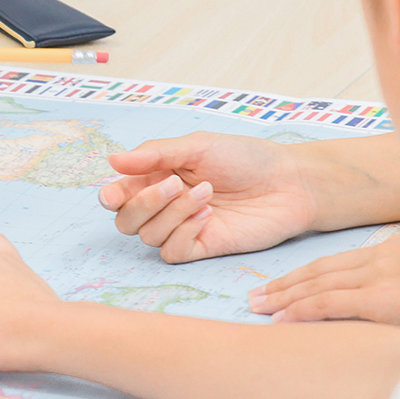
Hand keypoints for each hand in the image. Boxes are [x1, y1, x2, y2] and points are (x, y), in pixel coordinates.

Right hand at [98, 132, 320, 262]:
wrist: (288, 182)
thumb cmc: (247, 158)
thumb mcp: (198, 146)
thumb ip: (155, 153)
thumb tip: (112, 161)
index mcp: (159, 177)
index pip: (120, 194)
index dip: (111, 196)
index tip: (114, 194)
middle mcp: (166, 205)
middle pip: (126, 220)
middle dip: (144, 203)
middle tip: (174, 184)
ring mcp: (183, 228)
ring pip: (148, 236)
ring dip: (172, 212)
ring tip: (206, 193)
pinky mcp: (202, 248)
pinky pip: (171, 252)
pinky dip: (182, 233)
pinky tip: (207, 216)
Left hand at [248, 234, 399, 326]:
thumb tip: (377, 320)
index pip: (340, 264)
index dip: (306, 277)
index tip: (280, 289)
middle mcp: (389, 255)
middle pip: (323, 270)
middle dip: (286, 285)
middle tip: (255, 298)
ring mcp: (386, 273)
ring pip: (320, 284)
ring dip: (284, 297)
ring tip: (257, 308)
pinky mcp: (384, 297)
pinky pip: (330, 302)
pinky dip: (301, 310)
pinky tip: (279, 319)